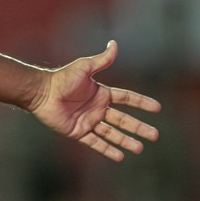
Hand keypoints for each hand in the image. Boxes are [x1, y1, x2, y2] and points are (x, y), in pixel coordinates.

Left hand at [30, 40, 160, 161]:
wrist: (41, 93)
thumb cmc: (61, 79)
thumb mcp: (84, 67)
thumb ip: (101, 59)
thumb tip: (114, 43)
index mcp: (100, 93)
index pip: (126, 98)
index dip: (141, 102)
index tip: (157, 108)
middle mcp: (97, 108)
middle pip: (123, 120)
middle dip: (139, 127)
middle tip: (155, 135)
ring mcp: (89, 121)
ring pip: (112, 134)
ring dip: (126, 141)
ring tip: (139, 148)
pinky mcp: (79, 132)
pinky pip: (96, 143)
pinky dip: (108, 150)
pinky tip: (120, 157)